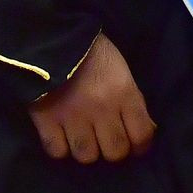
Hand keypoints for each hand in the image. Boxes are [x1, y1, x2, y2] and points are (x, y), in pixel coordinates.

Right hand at [28, 33, 155, 163]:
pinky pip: (58, 151)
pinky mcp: (46, 120)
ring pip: (87, 156)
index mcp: (124, 93)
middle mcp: (101, 109)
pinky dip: (62, 148)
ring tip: (86, 139)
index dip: (141, 147)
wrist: (55, 37)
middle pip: (115, 152)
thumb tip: (145, 130)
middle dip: (115, 150)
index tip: (137, 147)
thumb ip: (133, 101)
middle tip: (109, 141)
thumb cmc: (95, 53)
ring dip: (88, 150)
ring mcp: (73, 117)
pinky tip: (64, 137)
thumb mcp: (123, 72)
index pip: (141, 135)